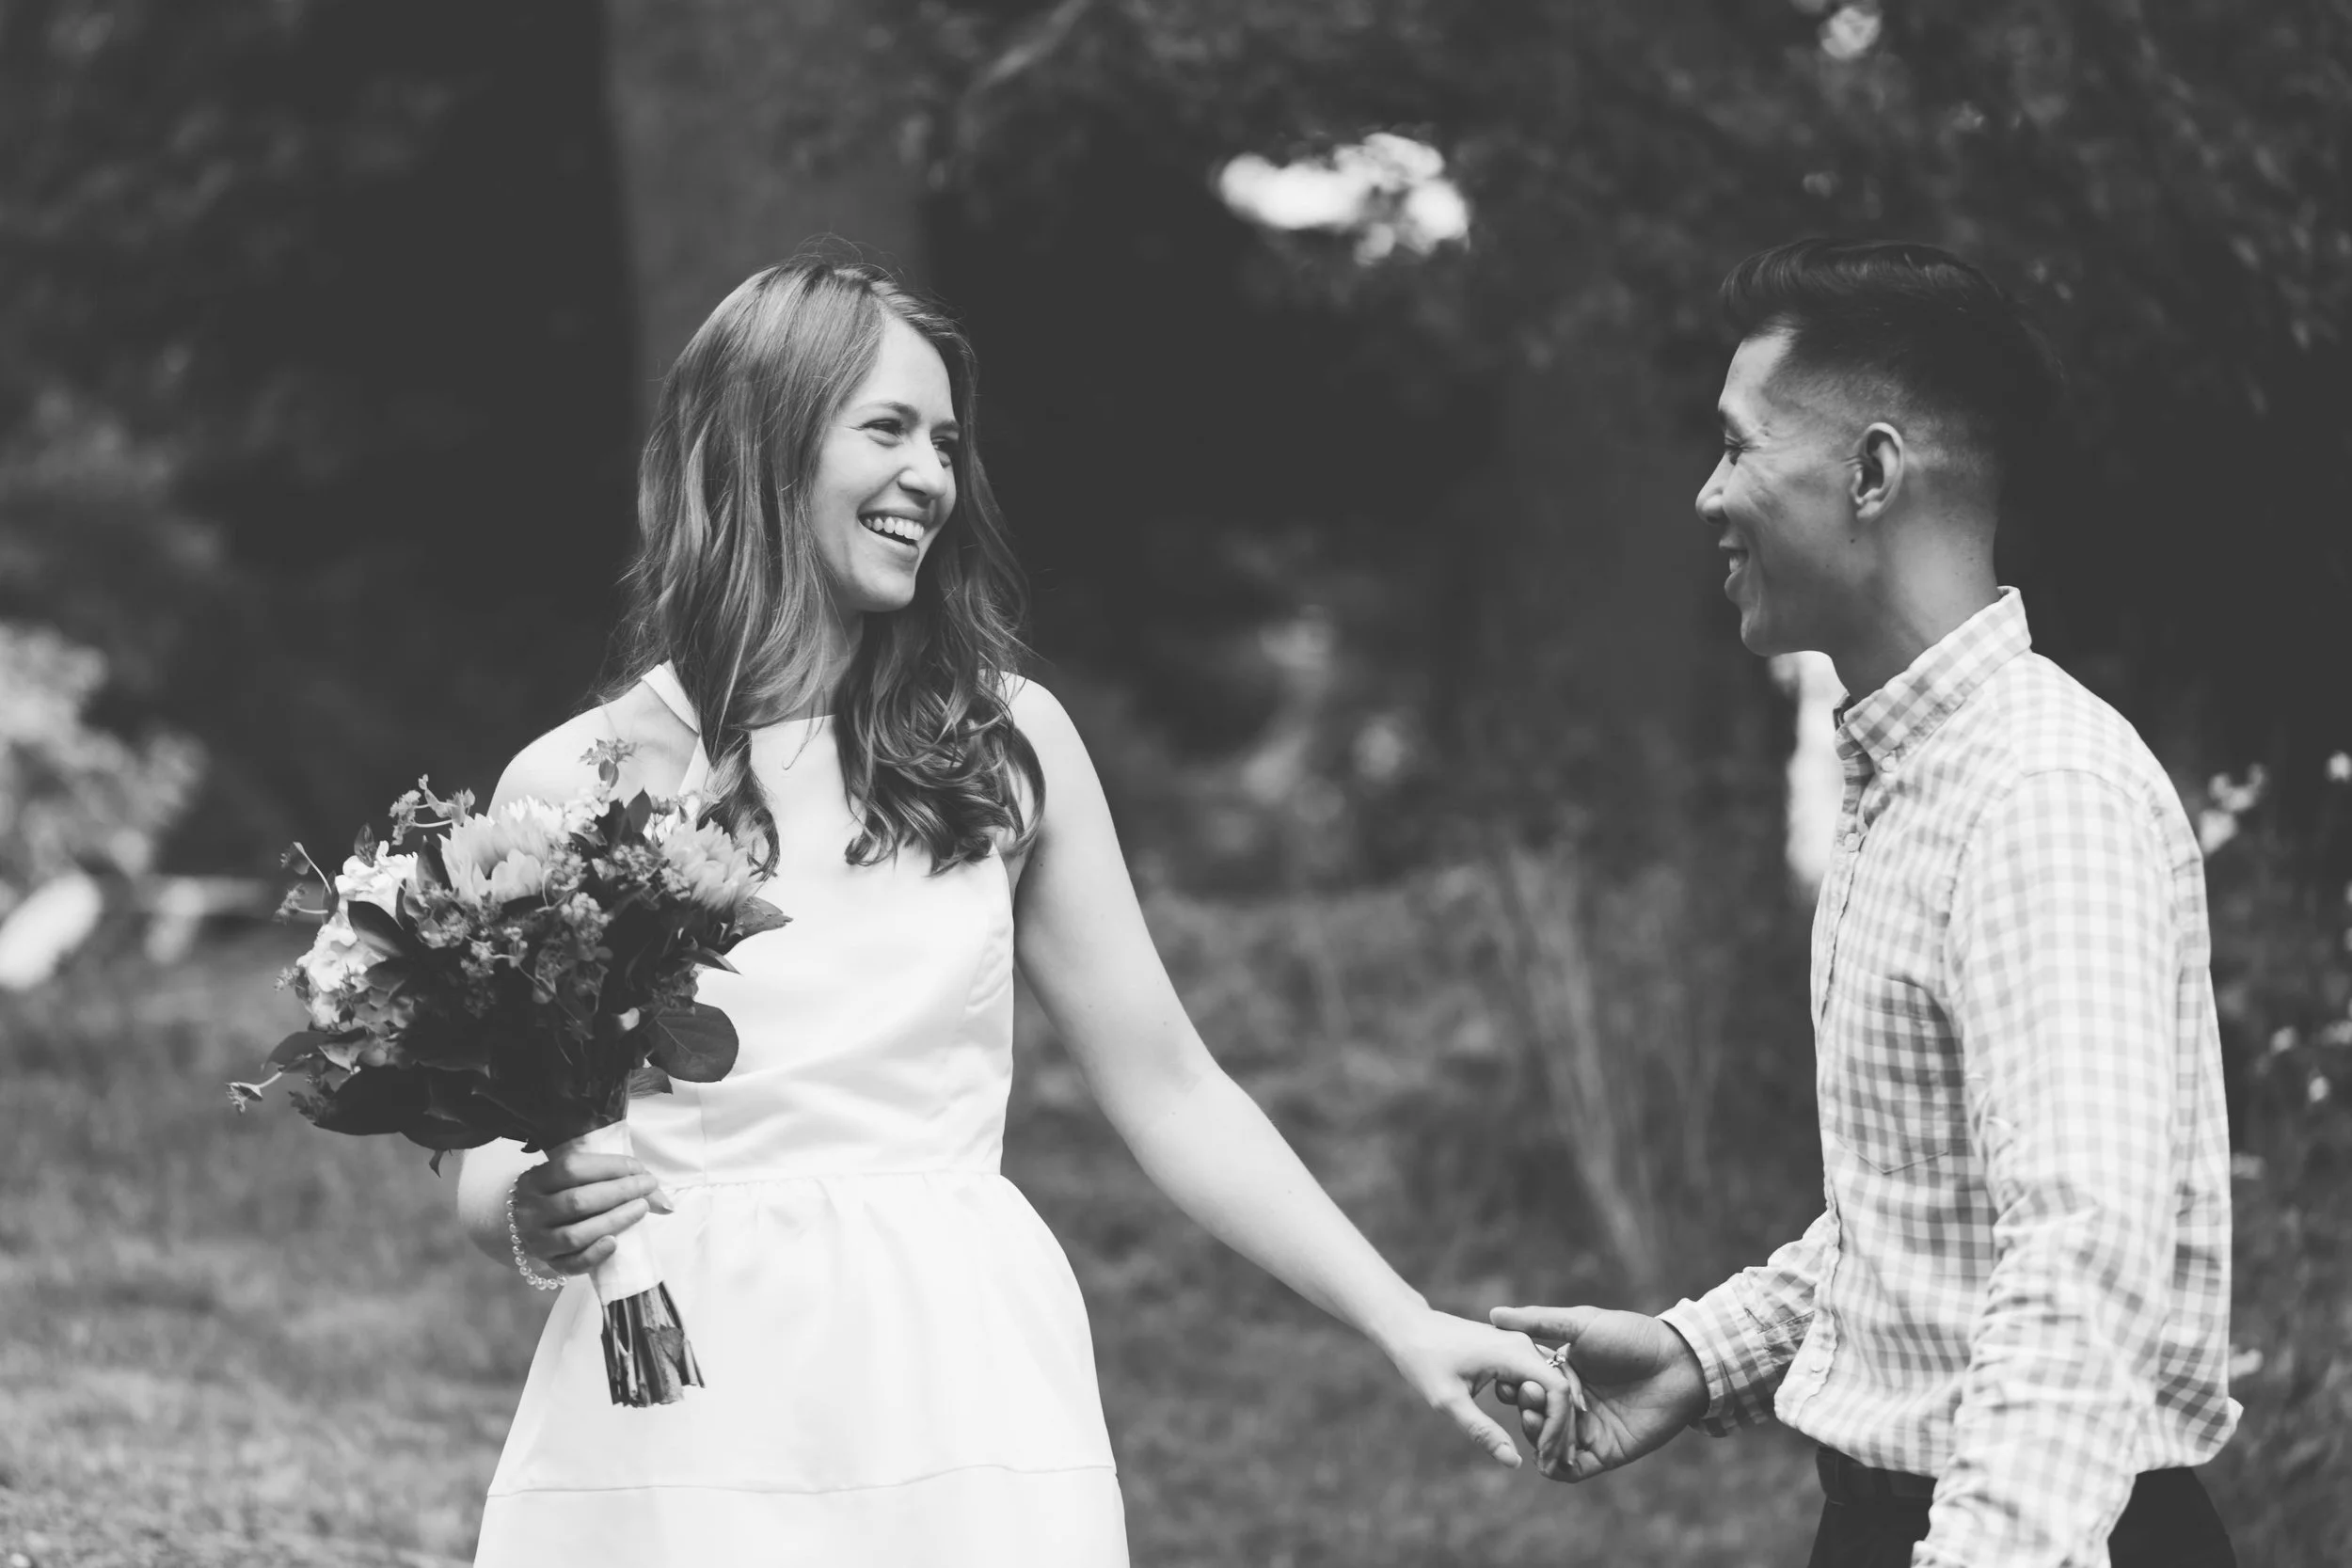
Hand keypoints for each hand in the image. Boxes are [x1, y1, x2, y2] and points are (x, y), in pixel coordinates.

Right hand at [509, 1148, 666, 1276]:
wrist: (526, 1224)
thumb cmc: (560, 1193)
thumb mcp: (575, 1178)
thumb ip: (614, 1179)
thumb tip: (666, 1203)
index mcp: (533, 1180)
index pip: (571, 1168)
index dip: (609, 1166)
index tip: (638, 1168)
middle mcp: (530, 1211)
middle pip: (577, 1201)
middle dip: (619, 1192)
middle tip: (647, 1186)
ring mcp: (536, 1240)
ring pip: (575, 1235)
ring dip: (614, 1220)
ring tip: (641, 1208)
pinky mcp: (548, 1263)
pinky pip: (571, 1264)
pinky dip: (595, 1254)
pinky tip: (615, 1242)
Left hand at [1378, 1307, 1584, 1469]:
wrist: (1408, 1326)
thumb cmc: (1423, 1360)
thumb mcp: (1448, 1401)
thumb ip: (1482, 1431)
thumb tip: (1513, 1462)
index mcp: (1513, 1352)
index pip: (1558, 1390)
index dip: (1558, 1427)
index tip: (1546, 1456)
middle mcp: (1523, 1344)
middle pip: (1562, 1388)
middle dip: (1562, 1427)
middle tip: (1556, 1464)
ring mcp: (1519, 1344)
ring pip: (1553, 1383)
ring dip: (1554, 1417)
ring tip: (1548, 1453)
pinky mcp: (1512, 1350)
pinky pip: (1539, 1378)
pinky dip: (1542, 1404)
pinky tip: (1535, 1430)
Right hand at [1489, 1305, 1707, 1481]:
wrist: (1677, 1364)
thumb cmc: (1630, 1337)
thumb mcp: (1580, 1324)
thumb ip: (1538, 1321)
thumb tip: (1494, 1314)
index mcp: (1563, 1375)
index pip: (1528, 1388)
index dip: (1515, 1388)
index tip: (1507, 1382)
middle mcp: (1572, 1405)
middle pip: (1535, 1418)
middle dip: (1525, 1412)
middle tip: (1527, 1400)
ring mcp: (1588, 1430)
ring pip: (1549, 1445)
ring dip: (1536, 1439)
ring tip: (1535, 1422)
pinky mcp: (1605, 1453)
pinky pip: (1572, 1469)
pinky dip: (1556, 1467)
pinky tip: (1547, 1457)